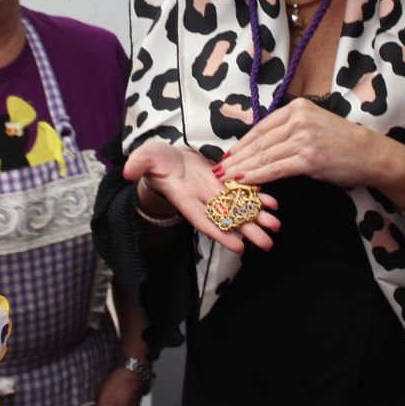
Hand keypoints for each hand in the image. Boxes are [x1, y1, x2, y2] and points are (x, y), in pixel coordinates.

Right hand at [125, 140, 279, 253]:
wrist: (166, 158)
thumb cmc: (154, 161)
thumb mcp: (145, 158)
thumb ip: (139, 163)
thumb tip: (128, 170)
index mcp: (184, 199)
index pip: (203, 220)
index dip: (220, 234)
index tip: (237, 247)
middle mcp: (202, 200)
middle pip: (227, 220)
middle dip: (247, 232)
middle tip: (267, 244)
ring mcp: (214, 193)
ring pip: (239, 208)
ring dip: (258, 217)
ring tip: (276, 226)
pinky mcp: (223, 183)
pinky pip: (243, 193)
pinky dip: (258, 198)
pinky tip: (273, 204)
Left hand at [227, 97, 402, 189]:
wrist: (371, 154)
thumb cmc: (344, 143)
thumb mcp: (315, 125)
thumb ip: (290, 130)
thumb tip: (263, 145)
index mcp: (297, 108)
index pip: (261, 127)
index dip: (241, 142)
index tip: (227, 154)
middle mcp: (298, 119)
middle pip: (259, 141)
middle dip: (236, 157)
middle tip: (218, 169)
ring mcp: (303, 138)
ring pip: (264, 155)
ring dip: (242, 168)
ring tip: (226, 178)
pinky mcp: (308, 158)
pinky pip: (276, 168)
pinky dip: (257, 176)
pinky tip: (244, 181)